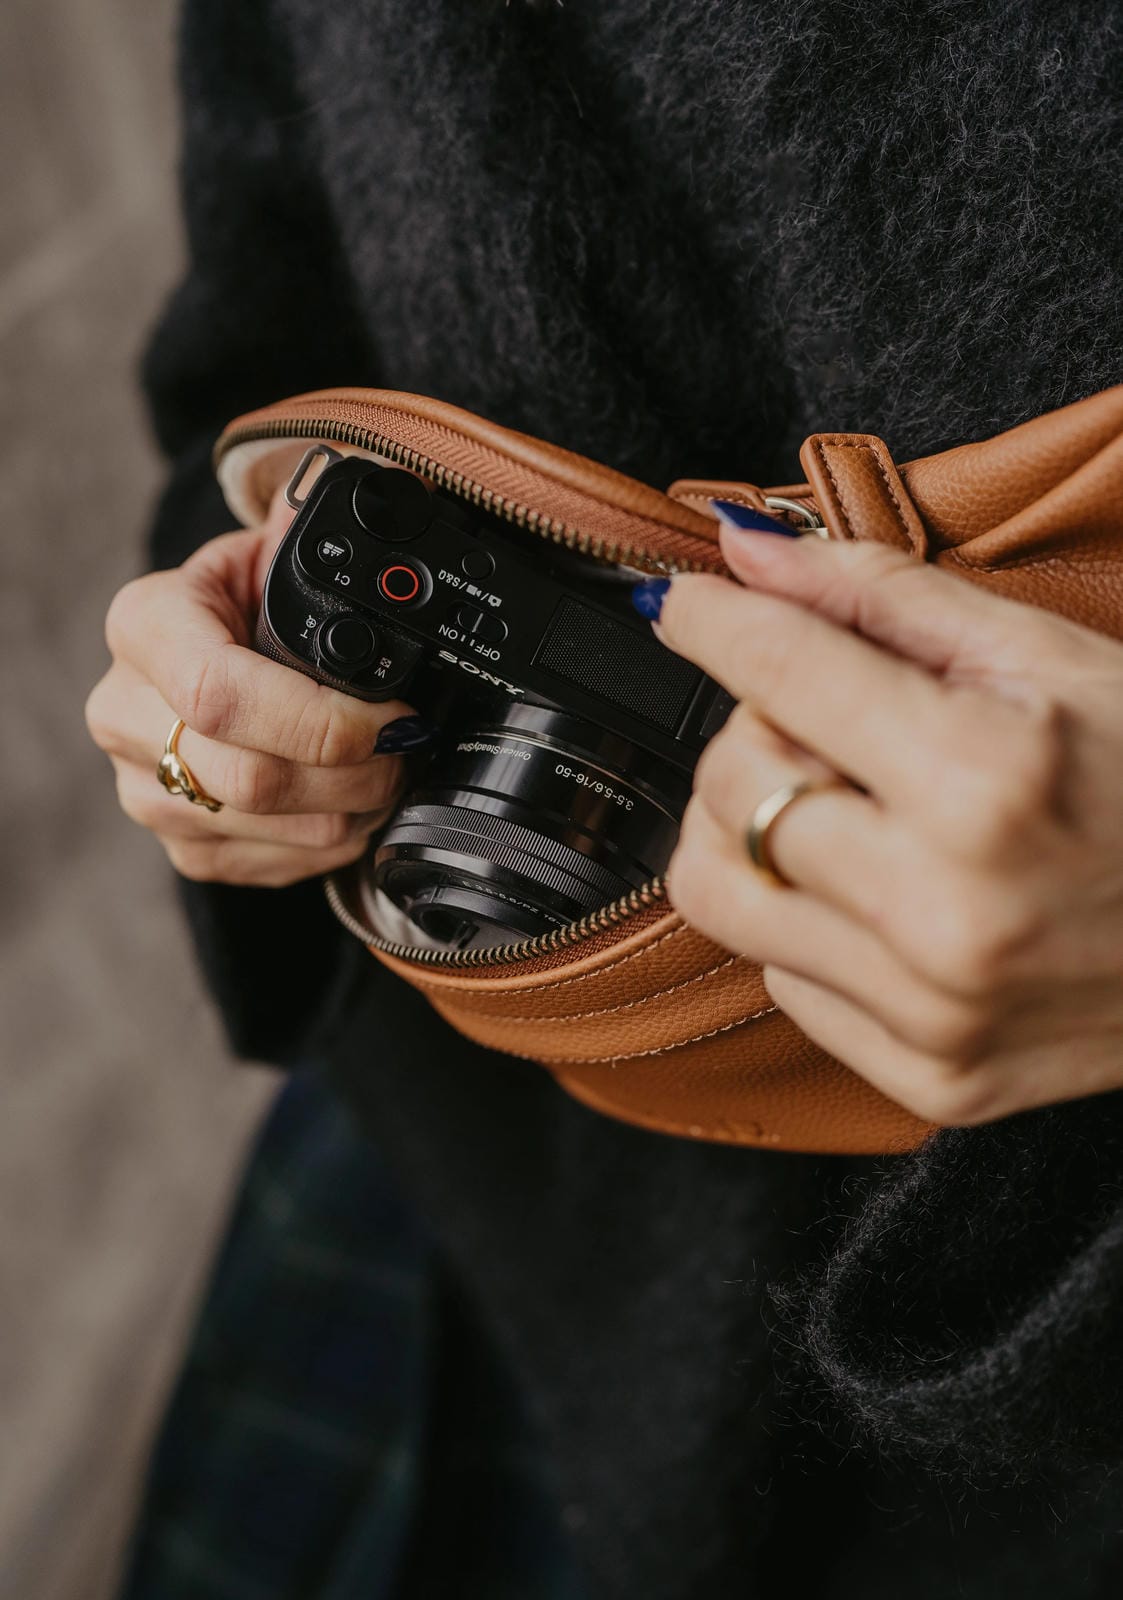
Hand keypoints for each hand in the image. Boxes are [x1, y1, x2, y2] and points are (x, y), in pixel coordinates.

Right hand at [87, 487, 421, 886]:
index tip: (392, 716)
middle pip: (248, 777)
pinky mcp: (182, 844)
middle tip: (407, 747)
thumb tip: (388, 485)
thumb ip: (323, 520)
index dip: (321, 720)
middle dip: (355, 772)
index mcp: (145, 625)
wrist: (219, 651)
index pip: (220, 693)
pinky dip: (334, 840)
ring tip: (389, 770)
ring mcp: (146, 787)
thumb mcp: (281, 545)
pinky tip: (353, 800)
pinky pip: (273, 863)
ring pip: (269, 827)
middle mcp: (124, 712)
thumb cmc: (256, 598)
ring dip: (354, 809)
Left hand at [653, 526, 1122, 1126]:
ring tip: (844, 809)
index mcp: (987, 779)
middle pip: (732, 786)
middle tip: (831, 720)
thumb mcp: (1046, 657)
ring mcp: (933, 1011)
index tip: (683, 603)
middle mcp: (947, 911)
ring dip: (756, 831)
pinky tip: (886, 894)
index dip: (712, 622)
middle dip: (757, 728)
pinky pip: (780, 979)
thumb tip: (744, 553)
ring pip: (722, 891)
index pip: (779, 673)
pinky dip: (807, 921)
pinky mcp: (928, 1075)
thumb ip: (882, 599)